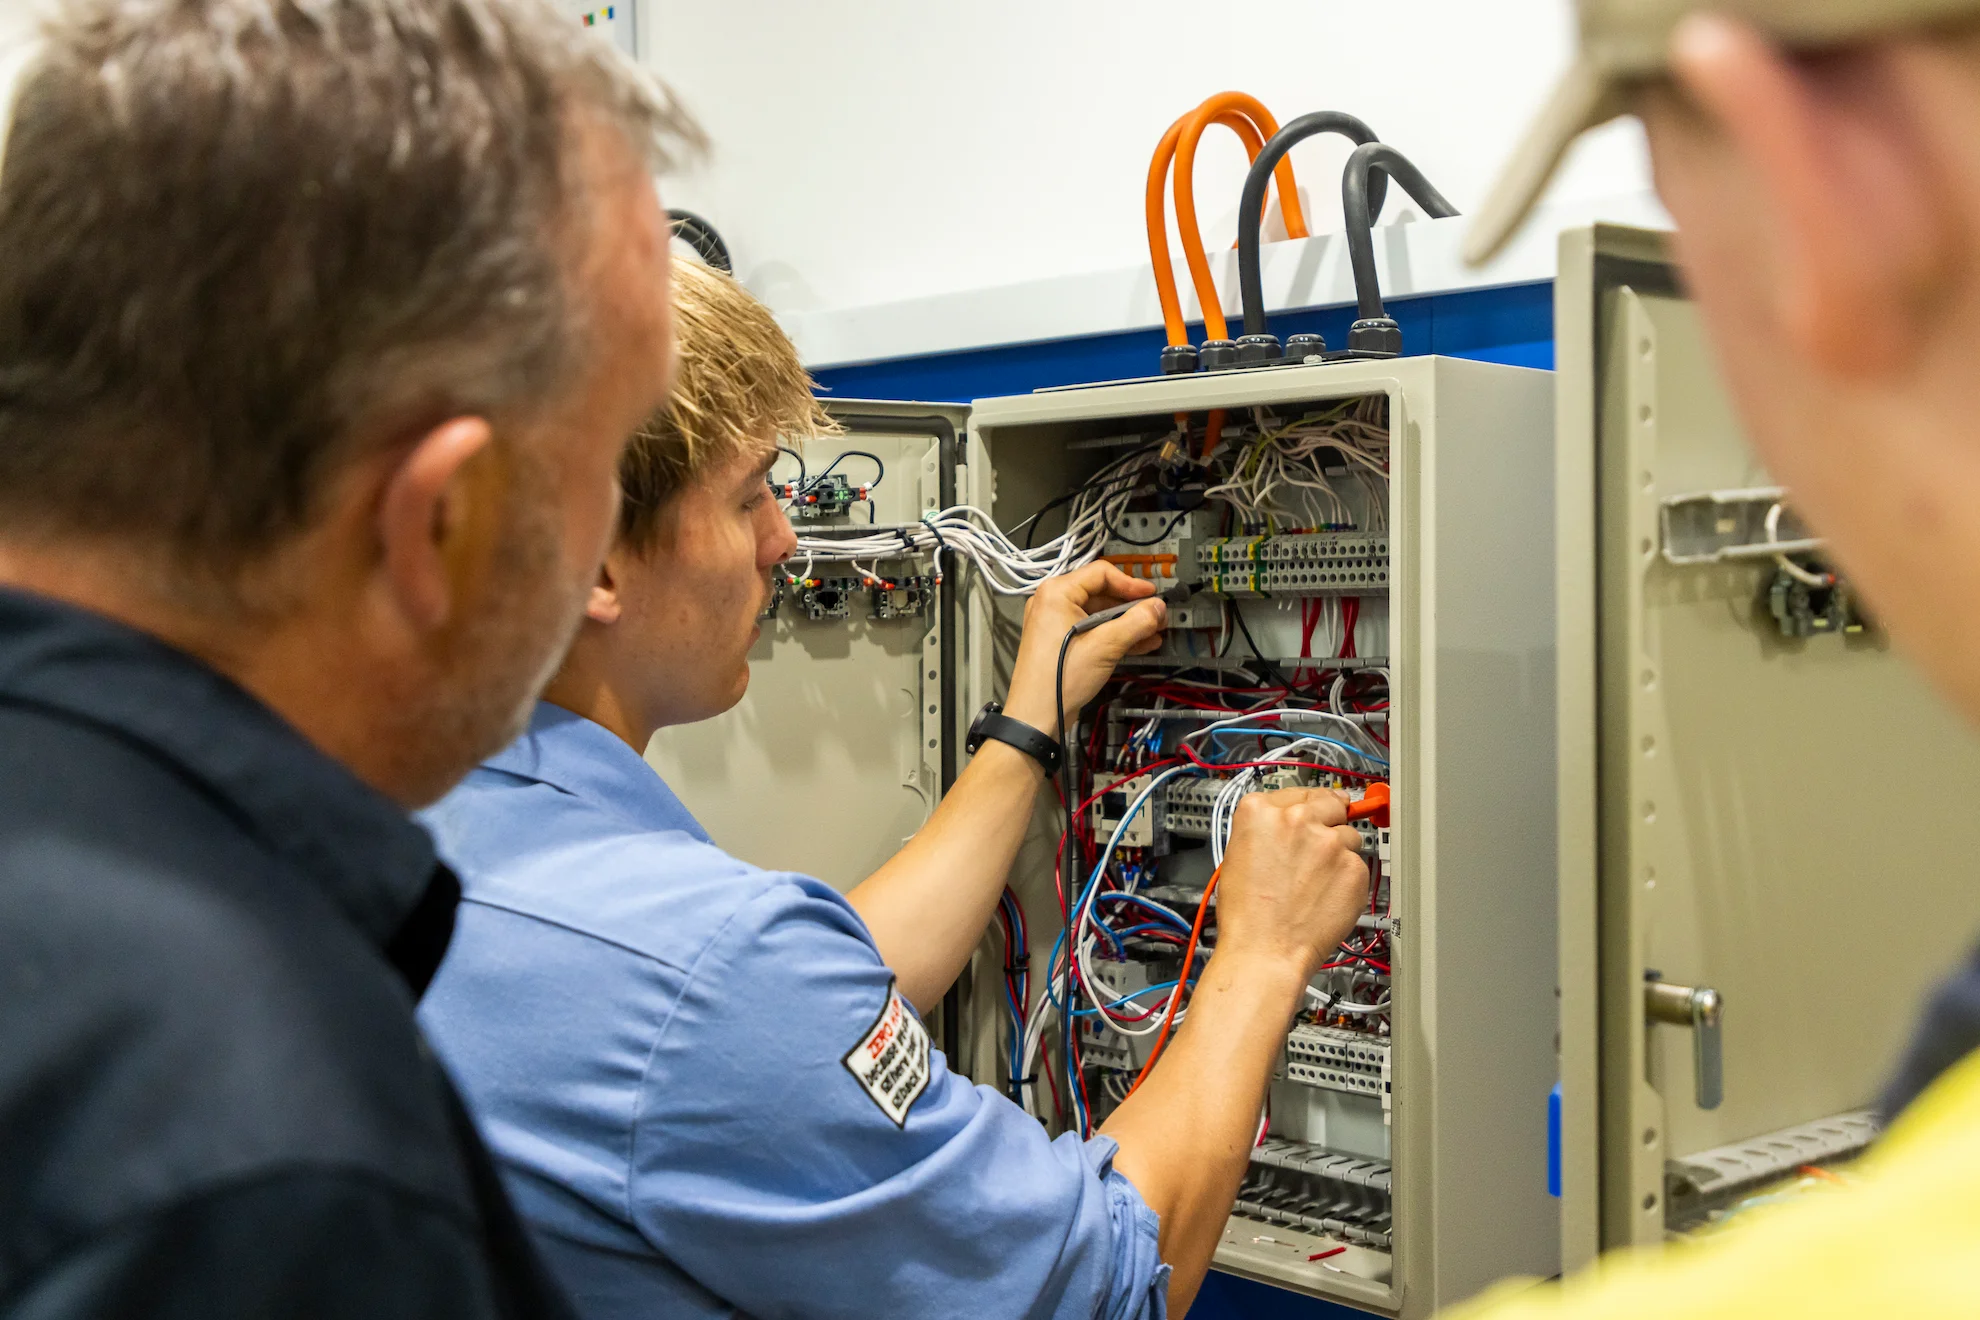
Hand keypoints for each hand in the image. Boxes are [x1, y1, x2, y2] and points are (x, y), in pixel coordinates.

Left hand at [1003, 563, 1166, 735]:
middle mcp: (1052, 603)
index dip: (1131, 583)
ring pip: (1099, 615)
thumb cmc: (1060, 677)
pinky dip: (1115, 635)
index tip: (1152, 595)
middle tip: (1156, 616)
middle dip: (1132, 606)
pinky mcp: (1061, 643)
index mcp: (1057, 593)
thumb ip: (1136, 622)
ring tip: (1154, 631)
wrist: (1036, 716)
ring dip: (1128, 623)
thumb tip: (1158, 608)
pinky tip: (1140, 643)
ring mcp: (1055, 624)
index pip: (1101, 573)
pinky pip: (1092, 631)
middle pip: (1101, 594)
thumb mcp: (1105, 645)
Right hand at [1213, 788, 1369, 979]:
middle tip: (1321, 841)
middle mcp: (1296, 819)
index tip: (1310, 812)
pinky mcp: (1352, 867)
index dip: (1304, 806)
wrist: (1265, 951)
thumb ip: (1266, 828)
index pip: (1295, 792)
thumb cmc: (1247, 915)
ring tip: (1316, 881)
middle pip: (1329, 801)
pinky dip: (1347, 878)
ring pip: (1348, 834)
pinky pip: (1357, 864)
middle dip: (1329, 817)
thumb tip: (1289, 820)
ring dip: (1339, 852)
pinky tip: (1326, 896)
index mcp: (1259, 811)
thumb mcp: (1237, 855)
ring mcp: (1328, 842)